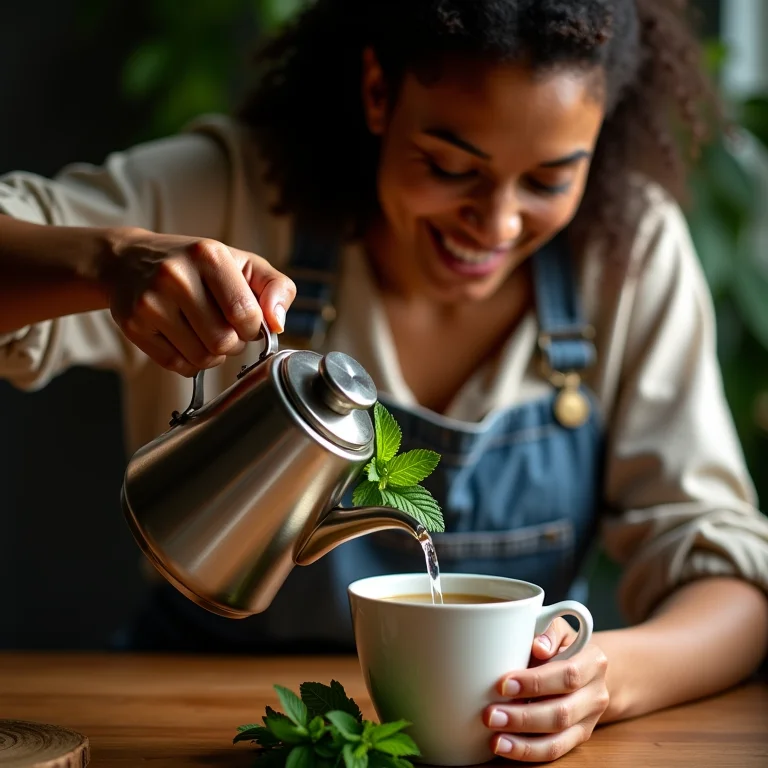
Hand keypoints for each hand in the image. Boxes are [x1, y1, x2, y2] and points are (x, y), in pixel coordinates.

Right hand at [102, 227, 295, 375]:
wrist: (129, 261)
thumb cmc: (196, 265)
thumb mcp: (242, 262)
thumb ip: (276, 287)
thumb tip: (278, 324)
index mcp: (209, 255)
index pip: (246, 314)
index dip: (254, 328)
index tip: (247, 321)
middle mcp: (176, 276)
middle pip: (224, 341)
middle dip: (234, 343)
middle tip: (226, 328)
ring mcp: (151, 302)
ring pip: (202, 358)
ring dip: (214, 355)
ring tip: (206, 333)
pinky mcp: (134, 325)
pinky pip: (177, 366)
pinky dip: (190, 362)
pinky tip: (186, 341)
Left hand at [483, 619, 609, 761]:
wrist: (586, 667)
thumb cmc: (561, 643)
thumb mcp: (557, 627)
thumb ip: (548, 630)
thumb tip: (538, 645)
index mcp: (593, 662)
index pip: (567, 675)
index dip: (535, 682)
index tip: (503, 684)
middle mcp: (595, 695)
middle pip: (561, 713)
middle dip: (523, 717)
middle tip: (489, 715)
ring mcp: (588, 721)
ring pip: (559, 740)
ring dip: (523, 743)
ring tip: (495, 739)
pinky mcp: (578, 738)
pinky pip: (555, 752)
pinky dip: (528, 752)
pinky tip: (505, 747)